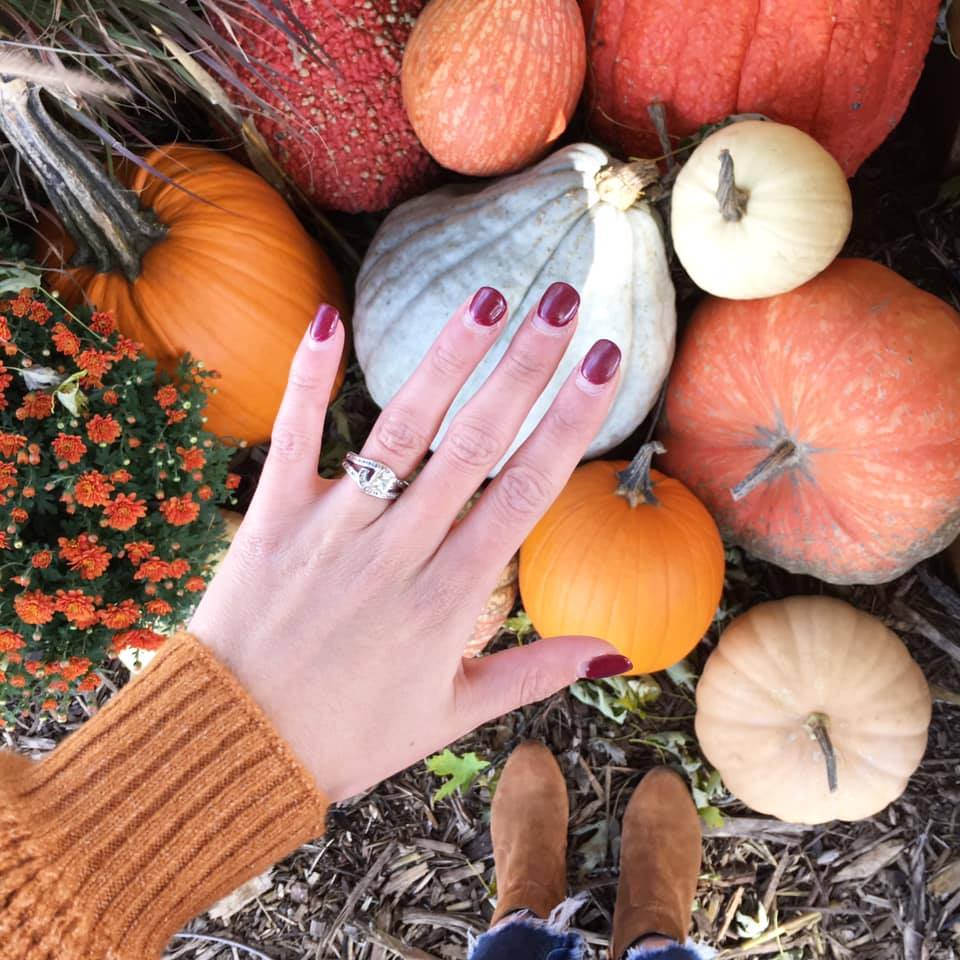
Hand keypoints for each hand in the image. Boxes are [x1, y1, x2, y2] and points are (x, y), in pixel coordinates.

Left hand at [189, 283, 630, 800]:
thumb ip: (536, 673)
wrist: (235, 748)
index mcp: (448, 597)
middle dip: (524, 367)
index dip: (568, 422)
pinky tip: (331, 317)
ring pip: (400, 429)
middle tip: (562, 303)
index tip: (604, 366)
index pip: (525, 490)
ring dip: (445, 358)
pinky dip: (309, 378)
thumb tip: (618, 652)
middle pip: (474, 443)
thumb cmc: (349, 736)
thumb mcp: (453, 713)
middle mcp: (397, 551)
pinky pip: (293, 438)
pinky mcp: (272, 517)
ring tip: (488, 297)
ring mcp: (332, 529)